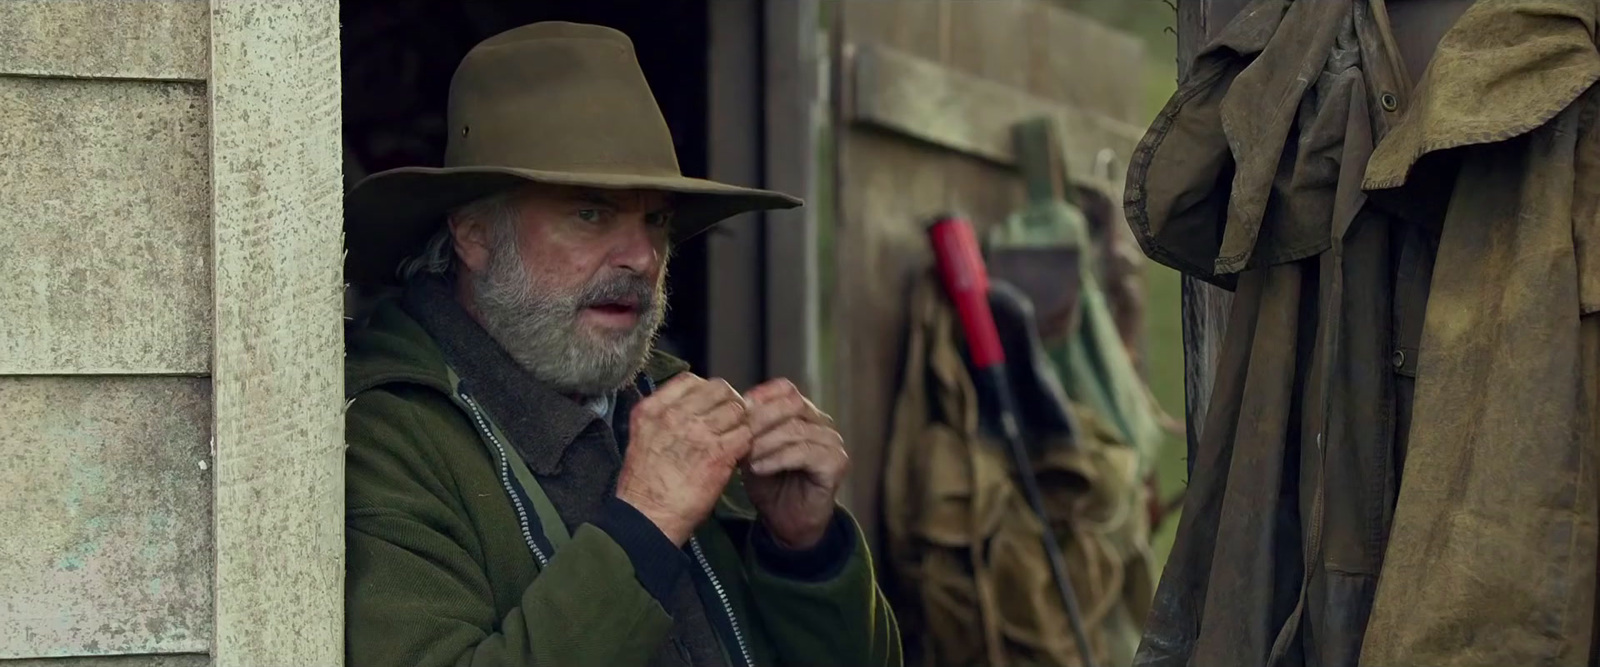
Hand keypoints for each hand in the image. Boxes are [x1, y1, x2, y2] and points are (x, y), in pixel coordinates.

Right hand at [616, 374, 751, 545]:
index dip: (707, 392)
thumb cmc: (644, 486)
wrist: (647, 518)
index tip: (711, 406)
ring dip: (741, 423)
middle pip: (719, 390)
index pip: (691, 380)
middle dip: (729, 403)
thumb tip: (691, 409)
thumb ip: (663, 418)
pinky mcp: (718, 453)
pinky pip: (746, 434)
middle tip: (731, 421)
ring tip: (736, 439)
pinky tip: (740, 454)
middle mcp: (674, 415)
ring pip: (737, 409)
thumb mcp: (641, 439)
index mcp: (652, 410)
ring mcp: (697, 432)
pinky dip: (747, 443)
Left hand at [741, 379, 848, 549]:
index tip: (739, 406)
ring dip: (765, 442)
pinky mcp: (836, 464)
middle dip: (760, 419)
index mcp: (806, 415)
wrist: (788, 524)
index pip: (787, 390)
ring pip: (796, 429)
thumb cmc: (770, 485)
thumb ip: (749, 429)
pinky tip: (758, 468)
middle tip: (736, 433)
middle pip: (792, 405)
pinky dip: (778, 459)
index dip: (763, 394)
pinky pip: (804, 453)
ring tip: (743, 455)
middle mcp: (823, 425)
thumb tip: (733, 408)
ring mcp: (833, 444)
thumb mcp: (754, 451)